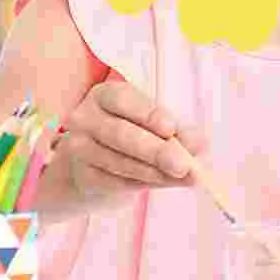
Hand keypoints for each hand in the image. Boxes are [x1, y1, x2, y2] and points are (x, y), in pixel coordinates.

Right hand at [57, 80, 201, 212]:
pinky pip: (117, 182)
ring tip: (184, 176)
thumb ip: (174, 131)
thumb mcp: (151, 123)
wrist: (93, 161)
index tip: (171, 128)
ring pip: (121, 162)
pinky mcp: (84, 176)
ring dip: (156, 172)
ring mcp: (80, 148)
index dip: (148, 114)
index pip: (123, 100)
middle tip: (184, 164)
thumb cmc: (130, 131)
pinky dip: (145, 184)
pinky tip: (167, 183)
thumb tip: (199, 144)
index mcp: (105, 95)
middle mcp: (86, 118)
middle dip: (156, 151)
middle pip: (121, 134)